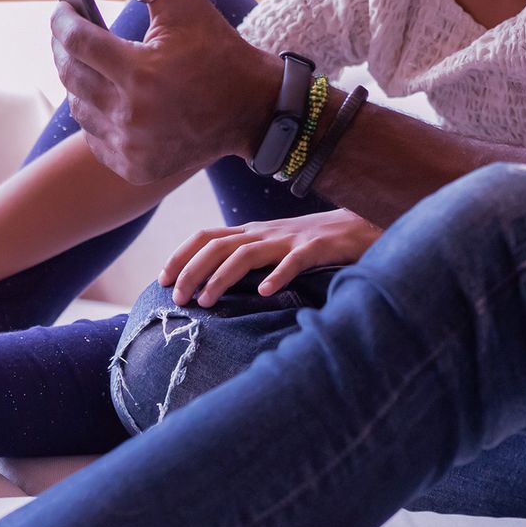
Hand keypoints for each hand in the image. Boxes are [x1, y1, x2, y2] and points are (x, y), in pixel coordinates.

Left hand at [52, 0, 278, 187]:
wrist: (254, 109)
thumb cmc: (217, 48)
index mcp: (142, 73)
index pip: (76, 41)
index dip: (63, 20)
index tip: (64, 7)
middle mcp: (132, 115)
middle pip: (71, 74)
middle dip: (65, 46)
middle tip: (71, 30)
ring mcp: (132, 147)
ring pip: (78, 106)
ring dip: (80, 79)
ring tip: (93, 61)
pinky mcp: (134, 167)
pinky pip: (94, 136)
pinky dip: (97, 113)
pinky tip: (113, 95)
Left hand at [160, 210, 382, 304]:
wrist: (363, 225)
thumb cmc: (316, 242)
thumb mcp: (276, 247)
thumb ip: (249, 258)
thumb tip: (212, 281)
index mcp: (254, 231)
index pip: (206, 236)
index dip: (181, 254)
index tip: (162, 279)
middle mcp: (266, 232)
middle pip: (217, 244)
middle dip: (191, 269)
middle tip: (178, 297)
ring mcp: (291, 239)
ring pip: (246, 253)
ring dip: (221, 277)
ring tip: (207, 301)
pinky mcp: (317, 248)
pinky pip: (294, 261)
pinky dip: (277, 275)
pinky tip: (265, 293)